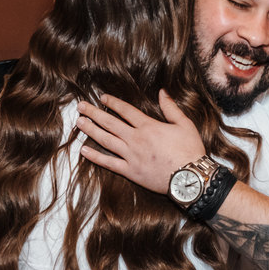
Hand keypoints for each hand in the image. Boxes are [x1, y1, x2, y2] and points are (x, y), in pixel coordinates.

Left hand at [75, 90, 205, 192]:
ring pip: (106, 140)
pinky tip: (84, 151)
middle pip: (110, 123)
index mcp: (148, 126)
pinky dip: (95, 157)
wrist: (190, 178)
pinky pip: (109, 163)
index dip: (112, 103)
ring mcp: (131, 155)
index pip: (125, 111)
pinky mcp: (130, 171)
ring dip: (91, 130)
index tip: (102, 97)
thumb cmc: (190, 151)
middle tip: (80, 106)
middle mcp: (136, 139)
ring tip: (79, 123)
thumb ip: (170, 107)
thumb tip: (162, 91)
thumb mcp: (184, 124)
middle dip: (94, 113)